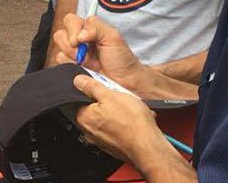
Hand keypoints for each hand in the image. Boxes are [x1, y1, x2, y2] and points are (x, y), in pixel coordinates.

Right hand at [53, 13, 147, 91]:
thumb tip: (79, 35)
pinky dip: (71, 67)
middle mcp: (78, 41)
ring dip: (73, 58)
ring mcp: (73, 56)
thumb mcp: (113, 36)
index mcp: (88, 29)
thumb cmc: (122, 60)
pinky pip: (61, 65)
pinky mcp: (70, 70)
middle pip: (60, 35)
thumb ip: (96, 26)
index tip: (83, 40)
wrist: (125, 83)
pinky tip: (83, 70)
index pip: (70, 20)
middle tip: (87, 54)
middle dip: (72, 46)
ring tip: (88, 64)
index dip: (73, 29)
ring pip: (59, 51)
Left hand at [74, 74, 191, 176]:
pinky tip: (135, 120)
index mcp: (84, 118)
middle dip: (108, 102)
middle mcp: (90, 132)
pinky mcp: (114, 146)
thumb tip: (79, 81)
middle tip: (121, 98)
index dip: (94, 90)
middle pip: (95, 109)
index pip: (81, 99)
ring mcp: (102, 141)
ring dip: (118, 113)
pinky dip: (124, 124)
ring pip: (107, 119)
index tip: (105, 88)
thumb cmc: (132, 122)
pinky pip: (116, 130)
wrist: (148, 146)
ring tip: (131, 109)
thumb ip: (92, 87)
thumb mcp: (111, 95)